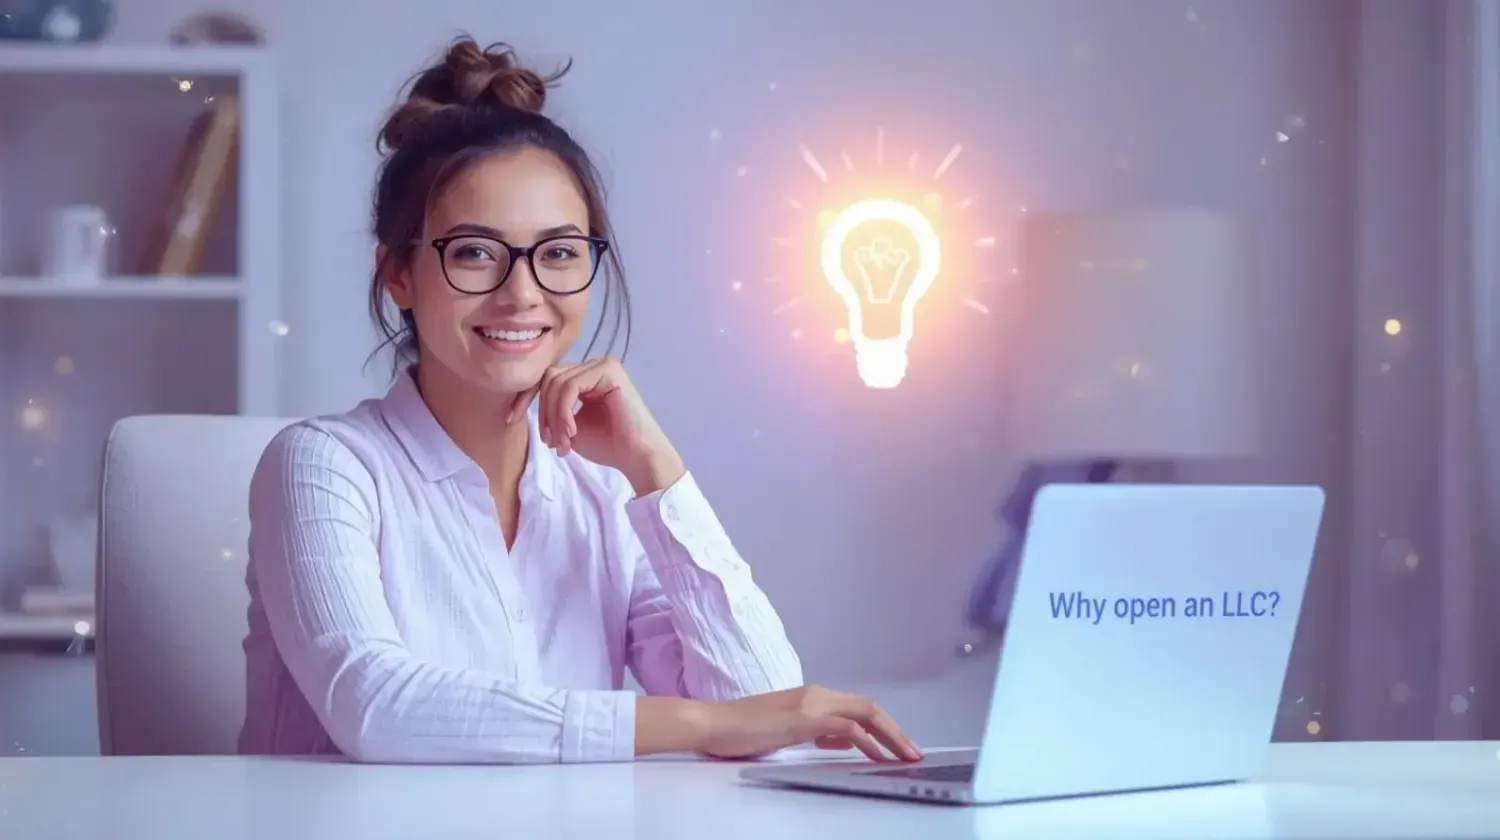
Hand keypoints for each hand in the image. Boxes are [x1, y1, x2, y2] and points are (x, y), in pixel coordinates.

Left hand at [507, 358, 683, 494]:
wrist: (638, 458)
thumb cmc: (609, 446)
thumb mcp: (568, 427)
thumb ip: (551, 411)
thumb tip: (521, 405)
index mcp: (585, 376)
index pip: (546, 378)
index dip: (525, 398)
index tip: (511, 420)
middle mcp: (594, 365)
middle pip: (548, 377)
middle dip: (543, 412)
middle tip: (551, 442)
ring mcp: (603, 365)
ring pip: (556, 382)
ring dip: (554, 417)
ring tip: (563, 442)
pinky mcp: (609, 371)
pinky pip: (570, 387)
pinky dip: (563, 412)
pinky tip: (571, 432)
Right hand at [697, 685, 922, 761]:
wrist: (712, 723)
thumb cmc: (741, 730)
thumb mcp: (786, 731)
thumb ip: (816, 731)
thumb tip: (842, 740)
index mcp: (812, 697)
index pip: (859, 707)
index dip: (884, 725)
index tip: (900, 745)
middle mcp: (816, 695)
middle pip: (870, 707)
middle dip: (896, 730)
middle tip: (915, 752)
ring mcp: (811, 704)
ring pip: (865, 713)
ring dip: (891, 735)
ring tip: (907, 755)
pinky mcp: (804, 719)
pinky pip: (847, 728)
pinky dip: (868, 741)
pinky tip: (878, 757)